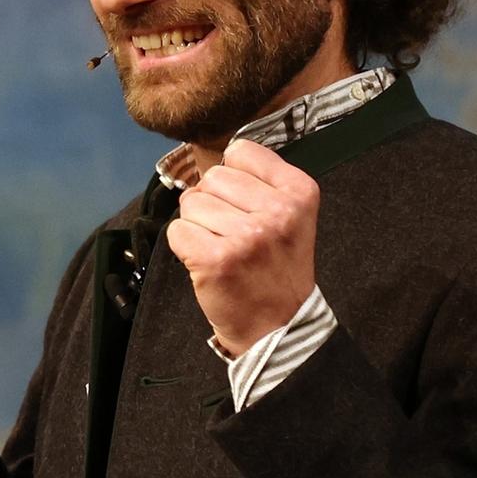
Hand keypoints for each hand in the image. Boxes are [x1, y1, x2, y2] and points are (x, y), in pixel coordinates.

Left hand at [164, 138, 318, 355]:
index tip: (244, 205)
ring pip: (191, 203)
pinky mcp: (216, 259)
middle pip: (212, 178)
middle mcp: (277, 211)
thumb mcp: (291, 216)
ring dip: (198, 226)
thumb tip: (214, 165)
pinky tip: (207, 261)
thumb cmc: (277, 268)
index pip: (241, 153)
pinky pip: (177, 230)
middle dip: (212, 203)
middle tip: (231, 234)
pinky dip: (184, 246)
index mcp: (299, 192)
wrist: (278, 324)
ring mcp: (246, 236)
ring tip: (222, 249)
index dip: (233, 178)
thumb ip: (261, 182)